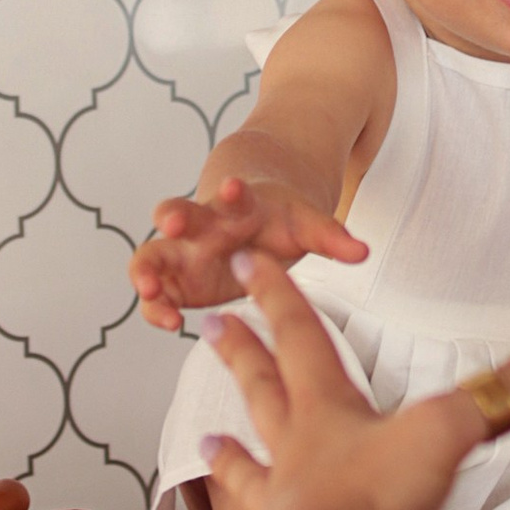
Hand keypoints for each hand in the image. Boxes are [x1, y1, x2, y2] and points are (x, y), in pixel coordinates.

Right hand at [130, 176, 367, 327]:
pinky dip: (156, 308)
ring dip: (147, 271)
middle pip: (176, 214)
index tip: (232, 186)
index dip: (230, 190)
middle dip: (172, 216)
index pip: (229, 193)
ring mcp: (182, 252)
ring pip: (152, 256)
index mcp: (235, 206)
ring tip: (150, 289)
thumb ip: (330, 237)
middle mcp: (201, 225)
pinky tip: (169, 323)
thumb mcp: (305, 226)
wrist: (253, 221)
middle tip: (171, 222)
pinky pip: (156, 295)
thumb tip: (362, 252)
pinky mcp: (176, 281)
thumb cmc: (278, 222)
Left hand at [198, 251, 509, 509]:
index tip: (248, 261)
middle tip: (209, 326)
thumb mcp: (450, 432)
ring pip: (250, 468)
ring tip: (205, 438)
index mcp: (328, 411)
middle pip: (263, 390)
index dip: (281, 297)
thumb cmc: (371, 504)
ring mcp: (282, 506)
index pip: (302, 338)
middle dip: (242, 356)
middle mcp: (296, 452)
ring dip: (231, 452)